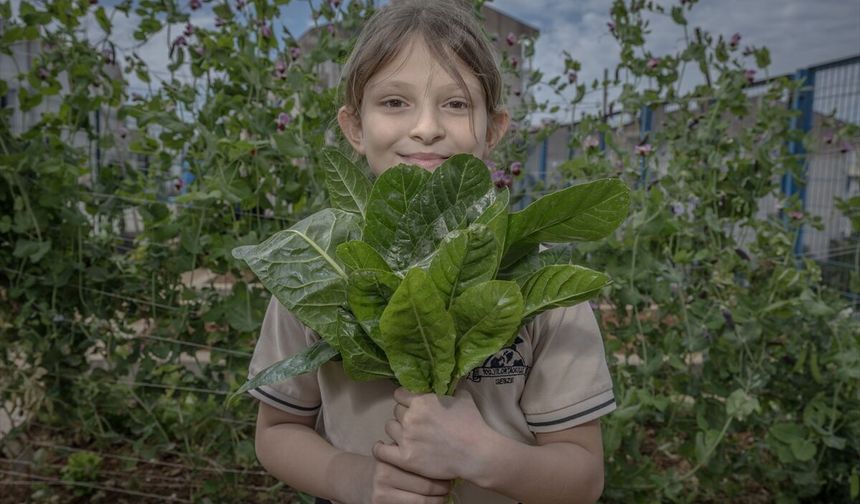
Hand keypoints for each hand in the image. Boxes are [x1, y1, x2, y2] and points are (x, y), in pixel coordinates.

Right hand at [361, 457, 450, 503]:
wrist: (358, 481)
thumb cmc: (384, 465)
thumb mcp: (393, 454)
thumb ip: (411, 455)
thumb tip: (445, 462)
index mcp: (389, 460)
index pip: (424, 470)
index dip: (441, 474)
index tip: (449, 473)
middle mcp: (384, 478)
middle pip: (425, 487)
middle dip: (443, 489)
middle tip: (449, 486)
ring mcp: (382, 497)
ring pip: (421, 503)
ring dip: (437, 501)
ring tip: (443, 496)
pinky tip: (431, 503)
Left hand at [372, 387, 493, 480]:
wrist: (477, 453)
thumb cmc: (472, 424)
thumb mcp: (462, 397)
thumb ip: (450, 387)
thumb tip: (448, 377)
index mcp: (421, 400)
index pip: (399, 394)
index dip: (406, 399)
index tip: (412, 405)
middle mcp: (410, 417)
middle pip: (396, 411)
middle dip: (404, 415)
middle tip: (416, 423)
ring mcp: (406, 438)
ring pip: (390, 427)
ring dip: (397, 430)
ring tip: (408, 436)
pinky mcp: (405, 458)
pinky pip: (381, 451)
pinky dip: (380, 448)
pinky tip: (385, 448)